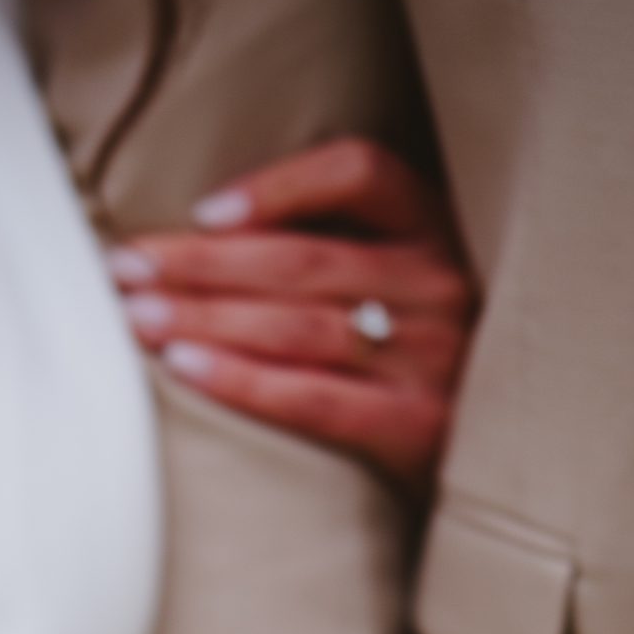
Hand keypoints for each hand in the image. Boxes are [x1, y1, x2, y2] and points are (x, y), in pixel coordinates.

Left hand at [108, 137, 474, 488]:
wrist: (512, 460)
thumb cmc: (434, 361)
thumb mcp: (413, 284)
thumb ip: (348, 250)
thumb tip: (214, 234)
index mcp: (438, 229)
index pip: (360, 173)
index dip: (277, 186)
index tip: (202, 212)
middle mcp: (439, 283)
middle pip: (300, 260)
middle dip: (199, 263)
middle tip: (121, 267)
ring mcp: (432, 356)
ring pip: (297, 324)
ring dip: (204, 317)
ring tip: (134, 316)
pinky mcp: (415, 425)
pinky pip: (312, 396)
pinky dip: (242, 379)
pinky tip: (184, 367)